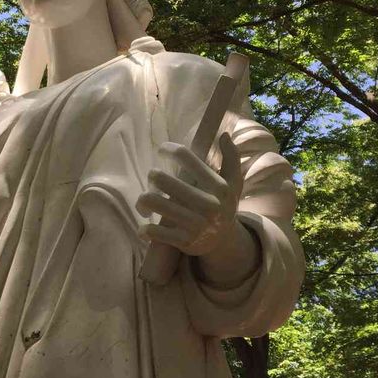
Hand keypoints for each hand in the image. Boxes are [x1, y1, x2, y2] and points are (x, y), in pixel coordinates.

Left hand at [136, 133, 242, 256]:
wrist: (225, 242)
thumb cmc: (224, 205)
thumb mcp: (234, 182)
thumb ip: (232, 157)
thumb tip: (223, 135)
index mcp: (218, 187)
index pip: (185, 156)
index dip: (168, 148)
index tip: (161, 150)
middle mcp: (207, 204)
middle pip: (160, 178)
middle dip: (152, 176)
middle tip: (154, 180)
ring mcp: (194, 224)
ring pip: (152, 202)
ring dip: (143, 201)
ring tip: (145, 202)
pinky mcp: (183, 241)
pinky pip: (153, 231)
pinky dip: (145, 229)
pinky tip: (147, 226)